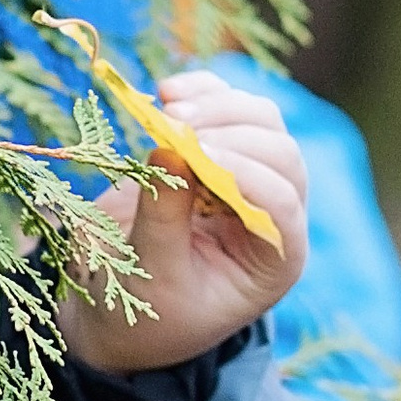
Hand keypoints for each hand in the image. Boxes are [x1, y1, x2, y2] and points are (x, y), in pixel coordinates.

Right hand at [56, 73, 308, 373]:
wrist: (119, 306)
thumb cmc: (145, 311)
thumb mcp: (150, 278)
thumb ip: (163, 221)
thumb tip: (169, 150)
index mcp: (274, 258)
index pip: (281, 203)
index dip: (243, 172)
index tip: (193, 154)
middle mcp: (275, 214)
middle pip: (280, 153)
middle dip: (230, 132)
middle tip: (175, 125)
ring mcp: (252, 176)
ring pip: (261, 121)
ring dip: (219, 104)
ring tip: (168, 107)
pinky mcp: (220, 149)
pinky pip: (228, 105)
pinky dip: (203, 90)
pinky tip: (167, 91)